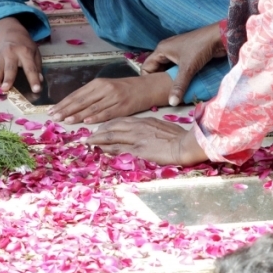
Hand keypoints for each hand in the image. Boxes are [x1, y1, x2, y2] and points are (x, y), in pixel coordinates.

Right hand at [0, 17, 42, 91]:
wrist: (10, 33)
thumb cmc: (25, 46)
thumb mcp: (35, 53)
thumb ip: (37, 67)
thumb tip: (40, 80)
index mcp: (25, 52)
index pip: (30, 68)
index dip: (33, 79)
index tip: (36, 89)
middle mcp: (11, 53)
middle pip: (10, 67)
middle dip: (8, 78)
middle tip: (5, 88)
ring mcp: (0, 55)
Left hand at [48, 73, 171, 123]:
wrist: (147, 87)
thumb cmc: (124, 89)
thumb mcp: (106, 88)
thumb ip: (92, 96)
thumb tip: (72, 107)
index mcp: (98, 83)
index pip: (77, 94)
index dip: (63, 103)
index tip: (51, 110)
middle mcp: (104, 89)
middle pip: (81, 100)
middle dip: (66, 109)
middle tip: (53, 117)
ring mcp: (114, 97)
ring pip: (92, 107)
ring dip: (78, 114)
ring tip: (66, 120)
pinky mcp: (123, 106)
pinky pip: (107, 113)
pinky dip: (96, 117)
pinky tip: (86, 121)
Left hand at [85, 117, 208, 165]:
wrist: (185, 144)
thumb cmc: (179, 137)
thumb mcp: (161, 127)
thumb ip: (149, 128)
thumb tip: (144, 132)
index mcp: (142, 121)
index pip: (119, 121)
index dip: (108, 125)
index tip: (100, 129)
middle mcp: (136, 127)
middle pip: (112, 128)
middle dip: (98, 132)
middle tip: (88, 135)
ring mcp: (135, 138)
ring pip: (111, 137)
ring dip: (98, 140)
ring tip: (88, 142)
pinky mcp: (137, 150)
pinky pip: (118, 149)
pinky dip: (106, 149)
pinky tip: (99, 150)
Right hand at [142, 23, 225, 106]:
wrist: (219, 37)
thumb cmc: (200, 48)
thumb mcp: (188, 68)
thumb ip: (179, 86)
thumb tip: (171, 103)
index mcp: (161, 50)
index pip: (146, 66)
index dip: (148, 79)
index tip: (154, 91)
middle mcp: (166, 50)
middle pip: (156, 68)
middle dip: (159, 80)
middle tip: (163, 93)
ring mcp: (176, 52)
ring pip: (167, 68)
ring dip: (169, 78)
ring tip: (172, 90)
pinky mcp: (185, 55)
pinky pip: (176, 67)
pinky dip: (177, 75)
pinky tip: (182, 84)